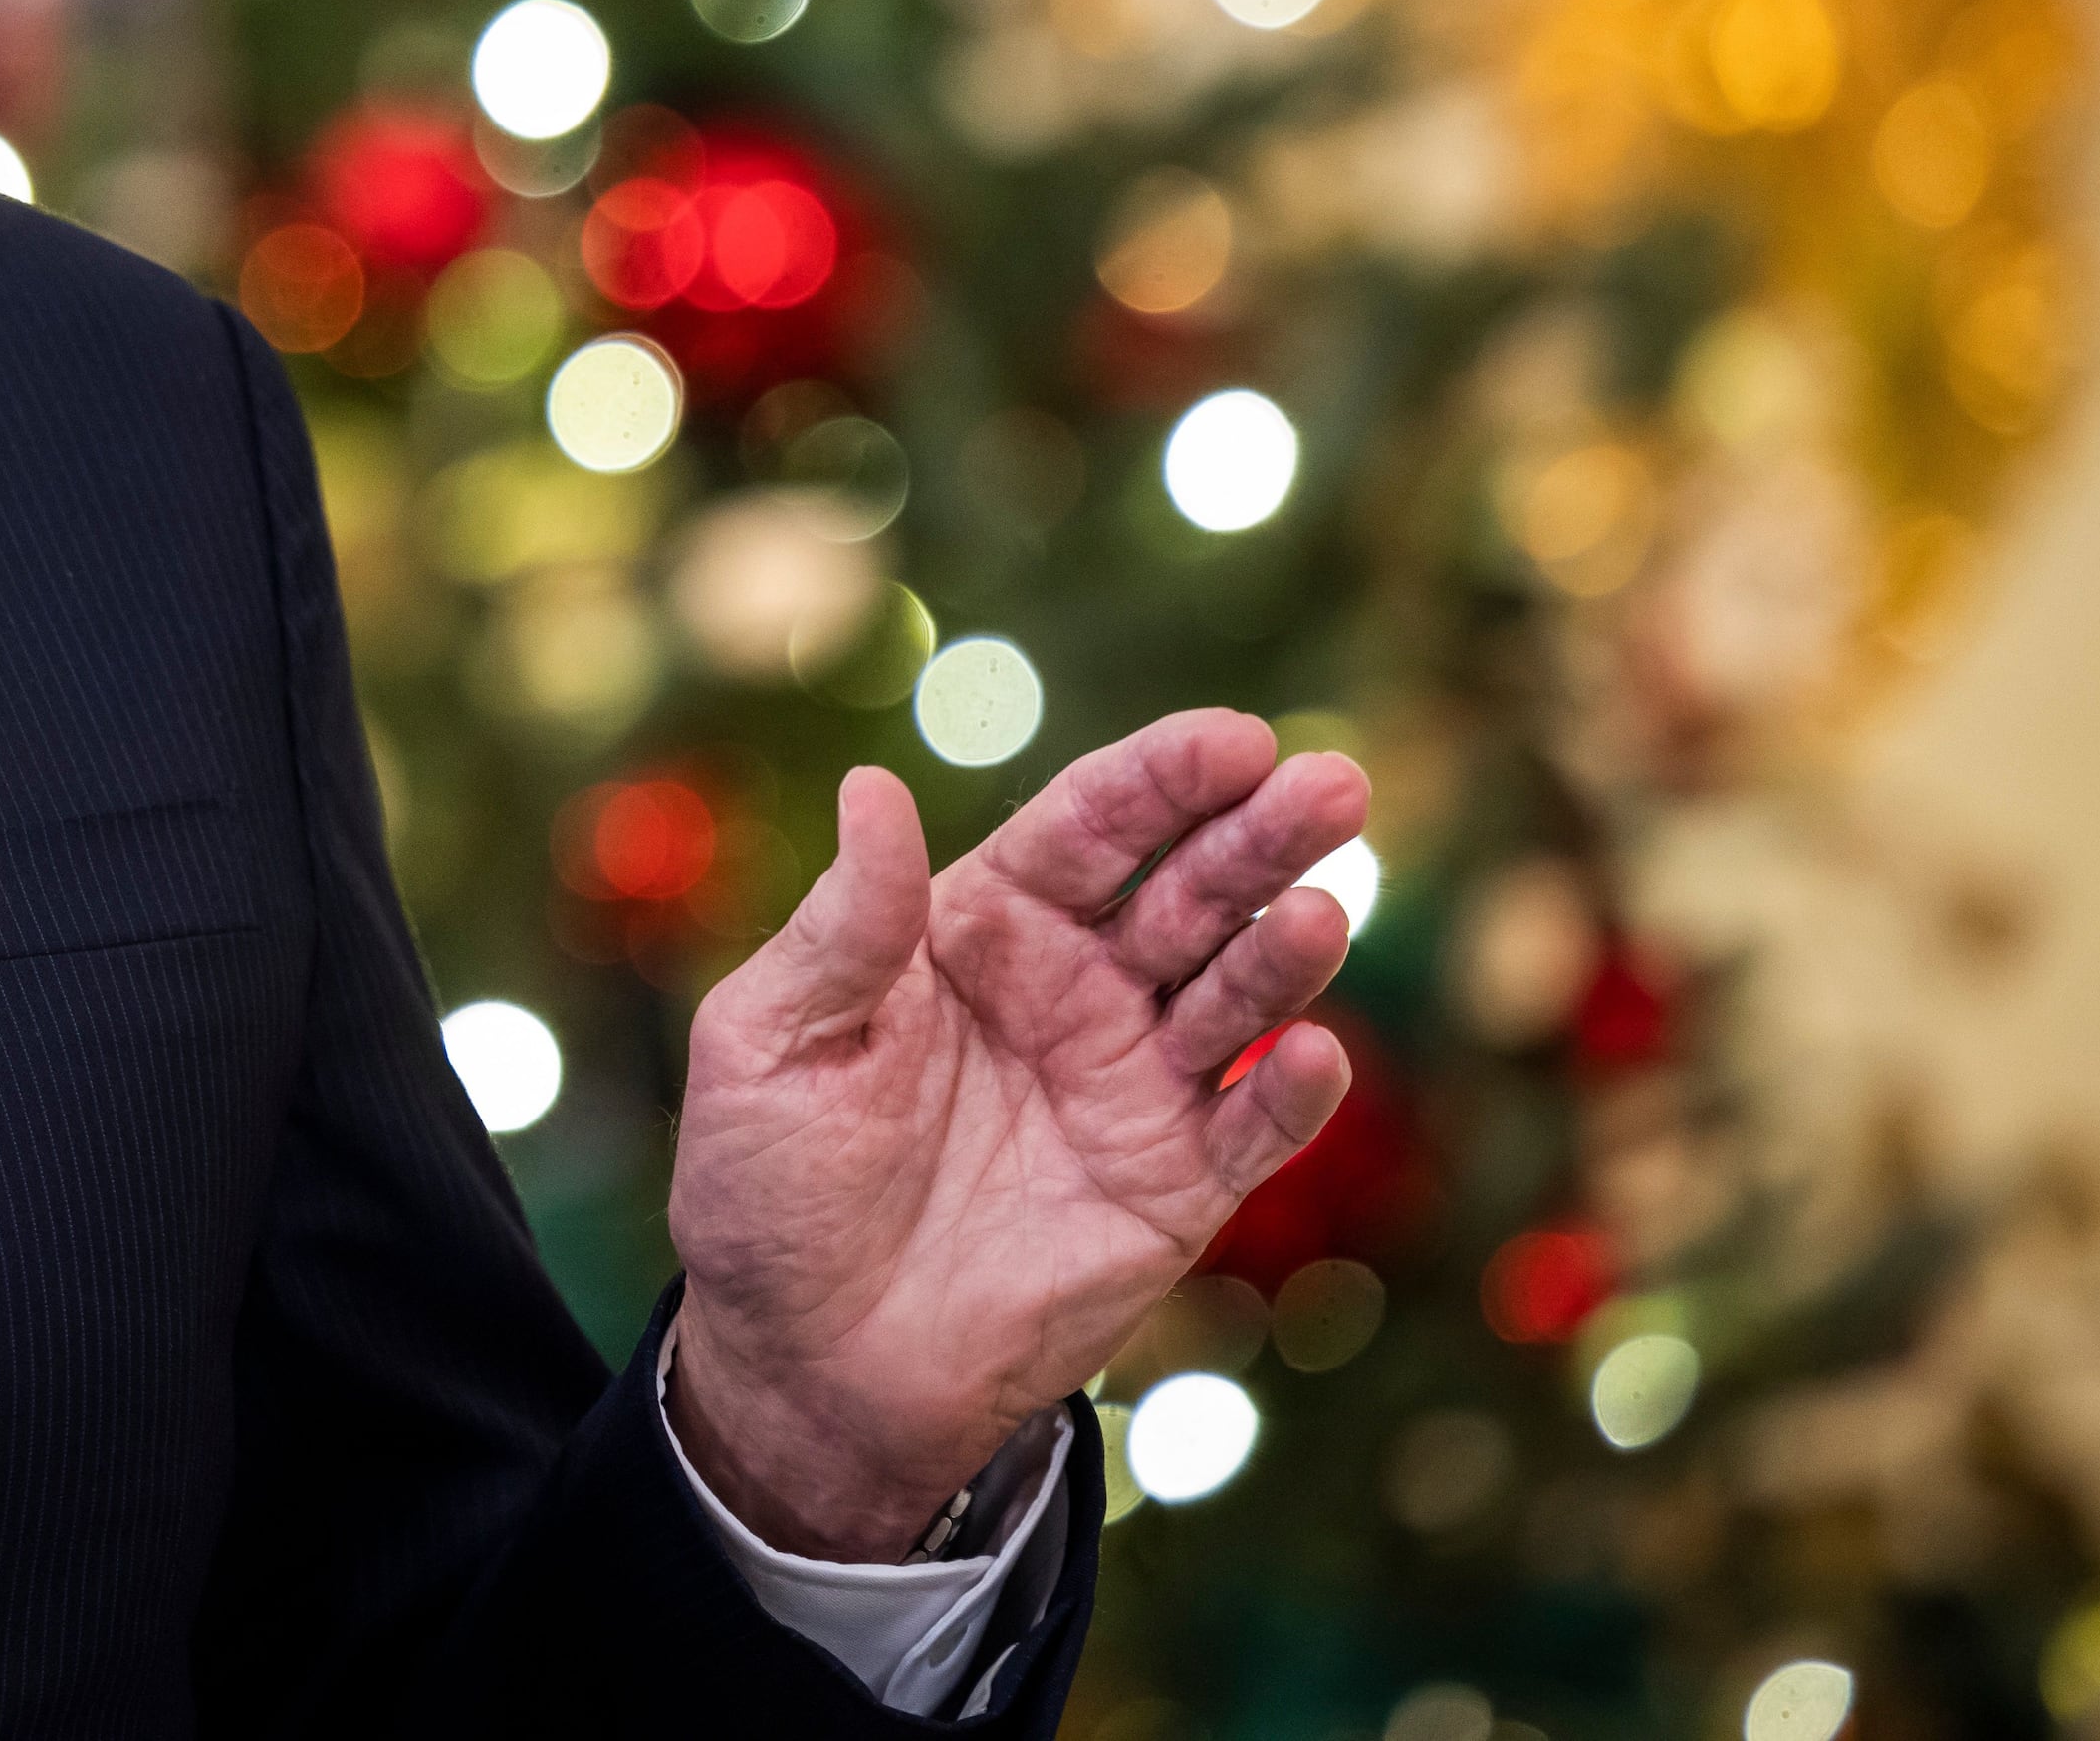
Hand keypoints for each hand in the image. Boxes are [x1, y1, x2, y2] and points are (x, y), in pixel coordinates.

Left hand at [661, 711, 1366, 1557]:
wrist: (804, 1364)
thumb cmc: (767, 1188)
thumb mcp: (771, 1039)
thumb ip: (843, 925)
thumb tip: (871, 786)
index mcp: (977, 928)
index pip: (1087, 829)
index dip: (1161, 779)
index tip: (1236, 737)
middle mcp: (1072, 991)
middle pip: (1184, 892)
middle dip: (1258, 836)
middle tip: (1331, 784)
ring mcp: (1131, 1087)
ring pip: (1233, 997)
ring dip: (1282, 952)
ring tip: (1316, 911)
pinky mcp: (1172, 1191)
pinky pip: (1251, 1130)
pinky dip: (1291, 1092)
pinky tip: (1312, 1051)